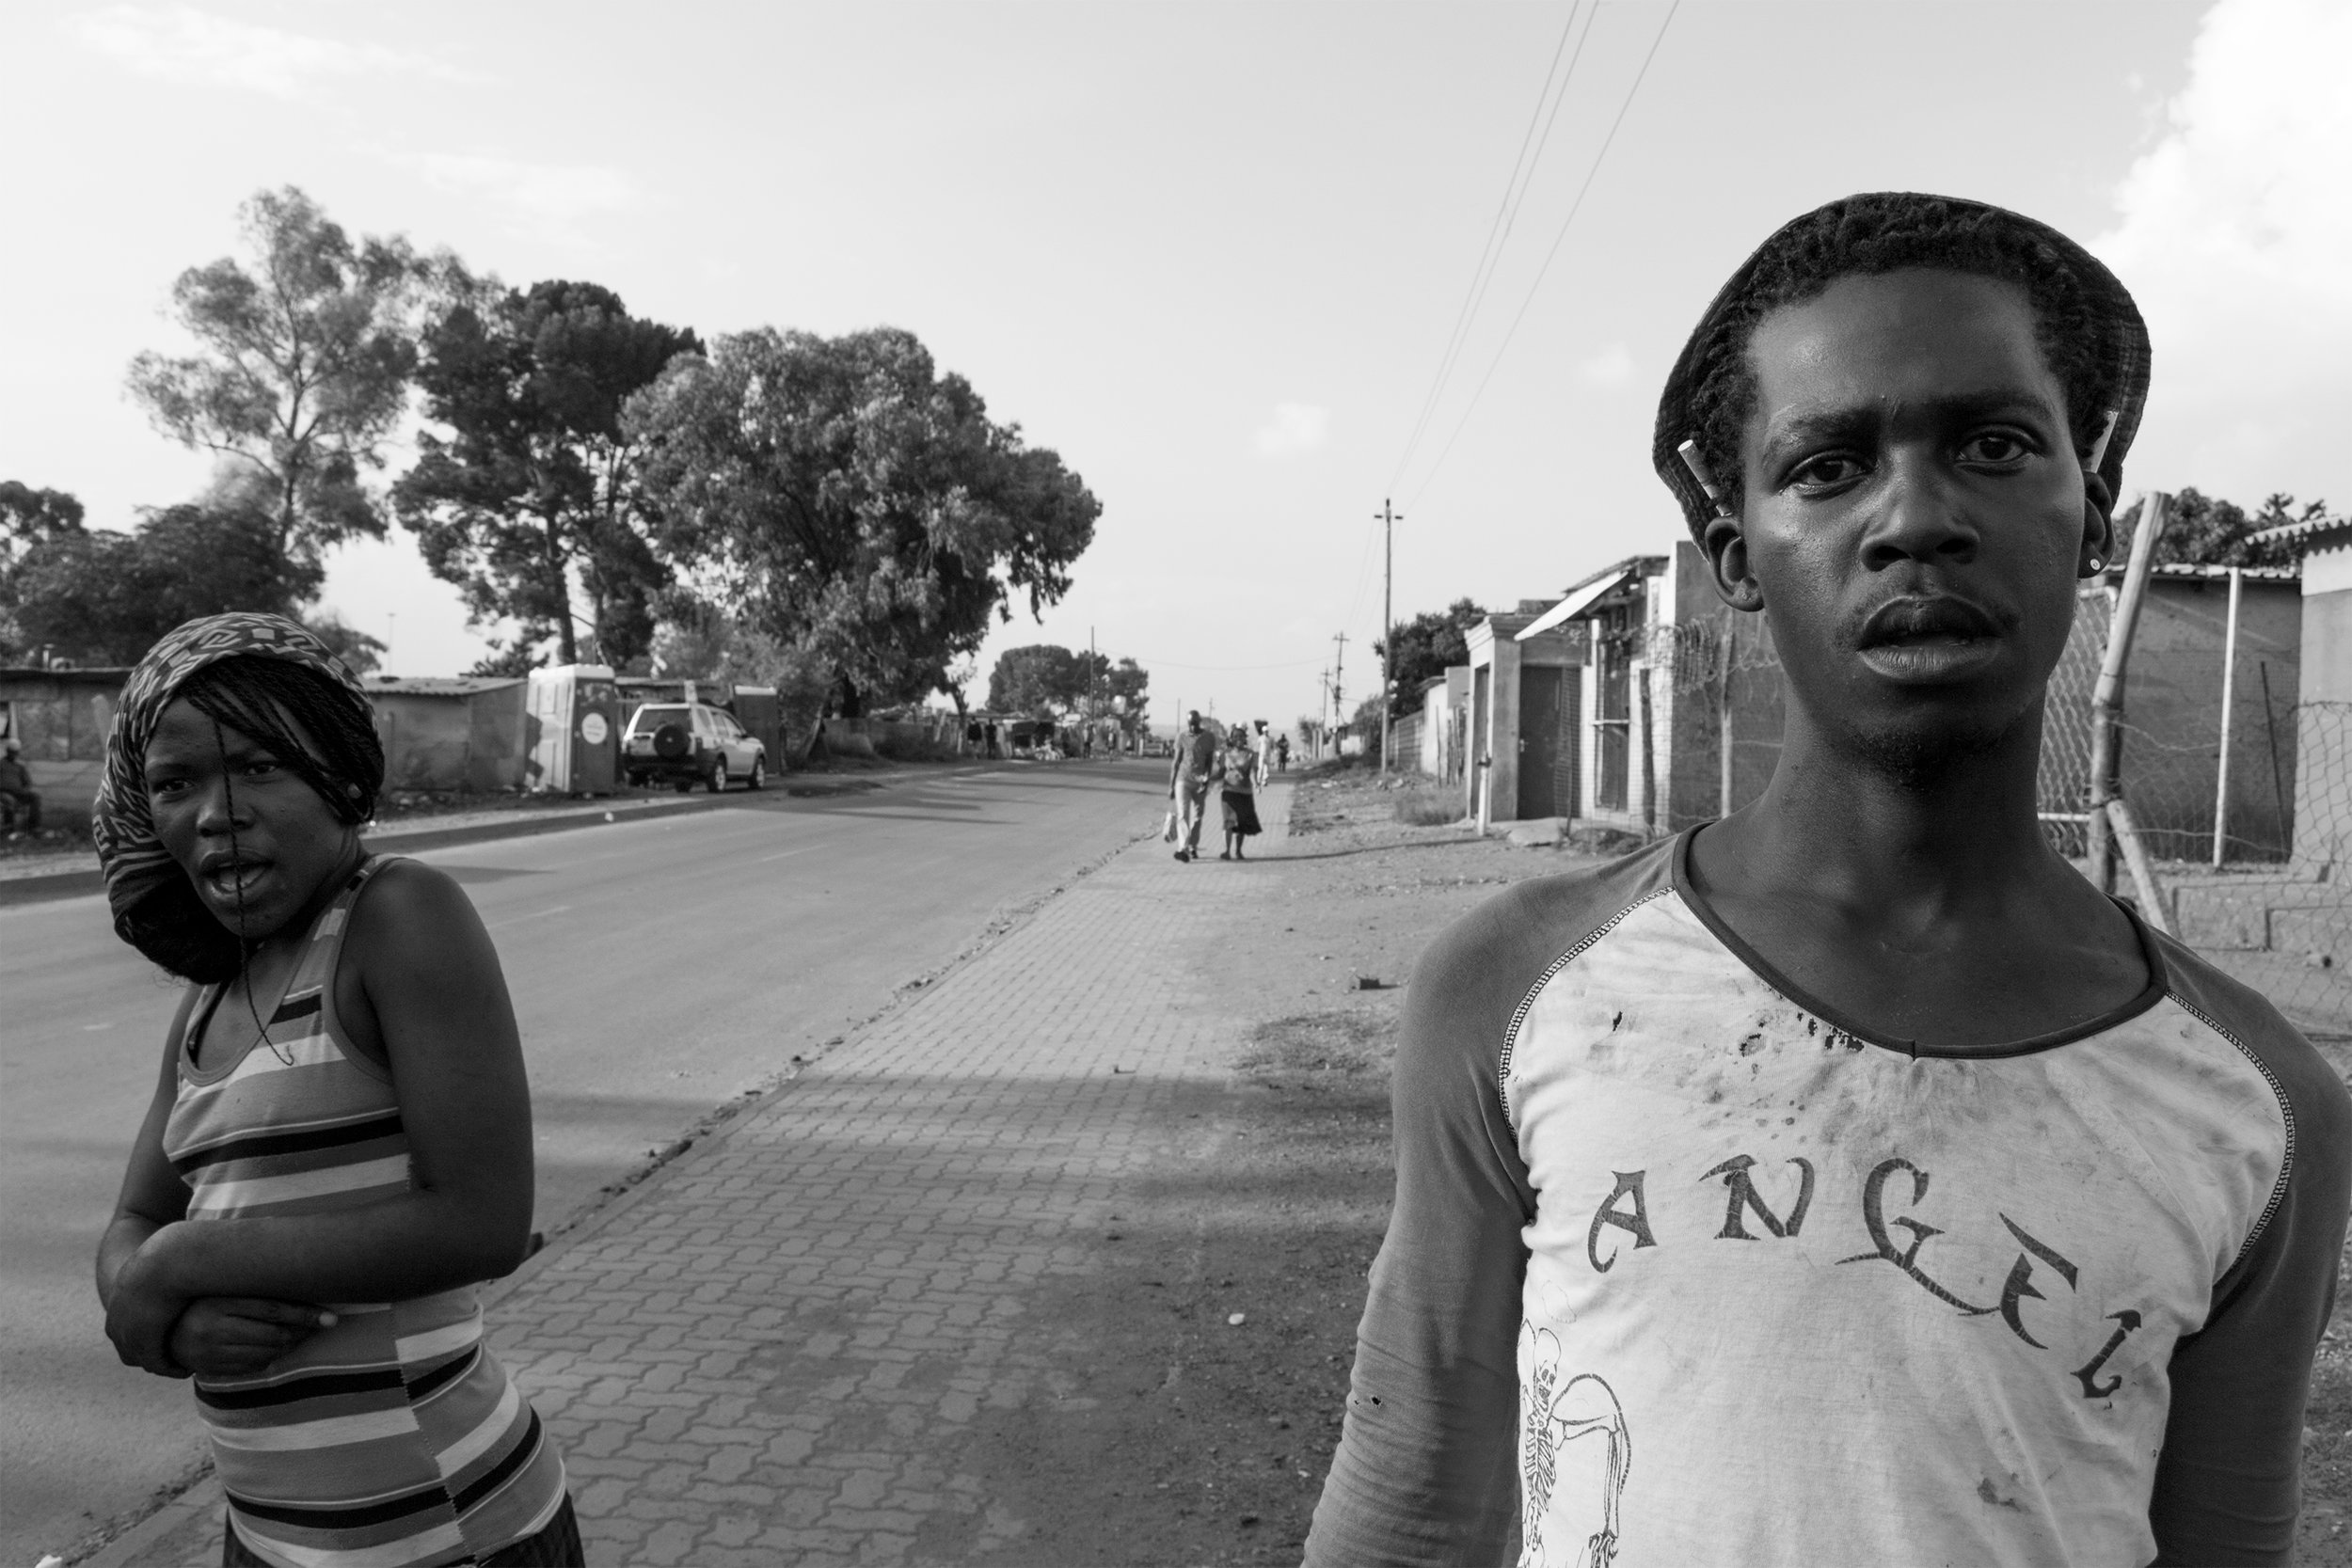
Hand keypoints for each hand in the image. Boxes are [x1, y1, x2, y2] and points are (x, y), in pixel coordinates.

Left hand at [103, 1247, 191, 1377]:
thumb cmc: (172, 1254)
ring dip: (162, 1364)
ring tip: (183, 1365)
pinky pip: (157, 1365)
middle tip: (175, 1357)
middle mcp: (116, 1321)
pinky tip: (188, 1369)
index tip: (172, 1336)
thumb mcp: (161, 1258)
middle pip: (129, 1349)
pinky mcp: (143, 1344)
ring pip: (142, 1359)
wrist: (167, 1263)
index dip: (148, 1335)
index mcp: (118, 1300)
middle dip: (151, 1354)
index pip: (127, 1328)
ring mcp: (127, 1335)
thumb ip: (165, 1264)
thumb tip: (175, 1260)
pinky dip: (171, 1370)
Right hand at [168, 1298, 336, 1378]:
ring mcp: (209, 1352)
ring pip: (266, 1352)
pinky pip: (253, 1366)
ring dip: (290, 1344)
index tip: (330, 1317)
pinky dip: (271, 1357)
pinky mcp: (210, 1369)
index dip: (304, 1313)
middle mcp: (211, 1328)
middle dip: (302, 1331)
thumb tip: (303, 1269)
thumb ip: (257, 1283)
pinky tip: (277, 1347)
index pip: (272, 1308)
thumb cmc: (206, 1300)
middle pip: (273, 1333)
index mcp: (217, 1301)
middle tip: (321, 1325)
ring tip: (301, 1334)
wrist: (165, 1330)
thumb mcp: (227, 1287)